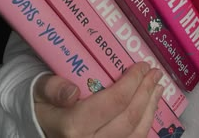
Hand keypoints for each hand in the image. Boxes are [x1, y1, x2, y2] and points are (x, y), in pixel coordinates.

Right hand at [33, 62, 163, 137]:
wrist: (41, 125)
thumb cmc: (42, 104)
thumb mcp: (41, 90)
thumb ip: (53, 88)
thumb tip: (72, 91)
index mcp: (73, 126)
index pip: (113, 103)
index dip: (132, 83)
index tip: (142, 66)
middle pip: (129, 118)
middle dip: (145, 92)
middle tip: (154, 73)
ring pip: (135, 133)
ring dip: (151, 107)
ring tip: (157, 87)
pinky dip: (146, 123)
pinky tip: (149, 107)